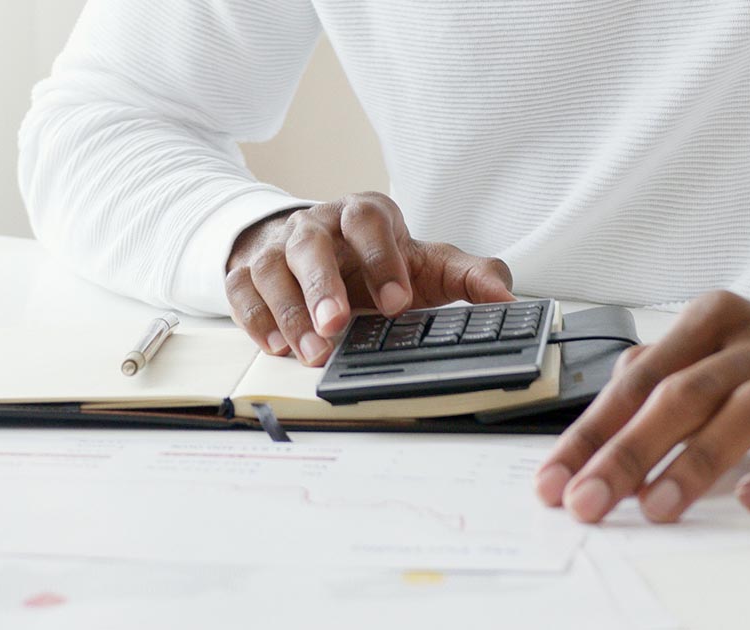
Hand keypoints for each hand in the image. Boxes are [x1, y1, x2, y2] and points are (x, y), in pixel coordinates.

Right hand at [224, 192, 514, 364]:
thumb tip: (507, 298)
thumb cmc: (380, 261)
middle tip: (338, 326)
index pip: (368, 222)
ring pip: (271, 270)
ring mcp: (278, 247)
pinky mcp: (248, 271)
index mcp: (364, 215)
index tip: (398, 302)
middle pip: (310, 244)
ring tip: (311, 353)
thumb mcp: (428, 264)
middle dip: (322, 286)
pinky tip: (276, 347)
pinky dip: (255, 320)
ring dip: (289, 313)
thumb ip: (470, 276)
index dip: (381, 259)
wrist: (321, 248)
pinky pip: (241, 290)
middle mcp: (317, 225)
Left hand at [534, 291, 749, 522]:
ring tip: (655, 507)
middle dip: (629, 452)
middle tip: (590, 500)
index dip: (592, 433)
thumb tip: (589, 435)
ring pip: (748, 412)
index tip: (556, 480)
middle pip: (684, 393)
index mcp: (710, 320)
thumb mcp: (700, 348)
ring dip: (695, 463)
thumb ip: (645, 379)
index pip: (638, 380)